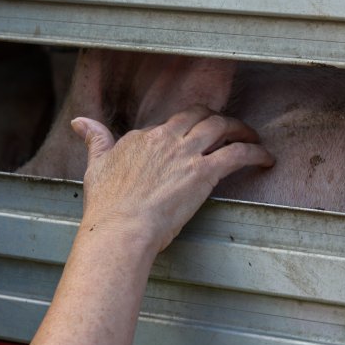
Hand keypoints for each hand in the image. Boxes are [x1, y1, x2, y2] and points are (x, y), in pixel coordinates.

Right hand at [71, 105, 273, 252]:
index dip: (184, 131)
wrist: (120, 229)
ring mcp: (186, 153)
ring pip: (221, 127)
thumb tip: (79, 122)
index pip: (170, 125)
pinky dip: (255, 152)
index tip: (192, 141)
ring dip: (241, 129)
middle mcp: (166, 138)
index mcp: (143, 137)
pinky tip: (266, 158)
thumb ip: (95, 141)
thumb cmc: (107, 206)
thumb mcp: (96, 166)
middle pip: (199, 115)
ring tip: (252, 137)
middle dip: (217, 118)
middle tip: (229, 126)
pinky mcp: (204, 172)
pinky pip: (237, 153)